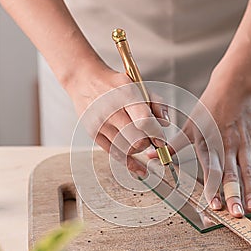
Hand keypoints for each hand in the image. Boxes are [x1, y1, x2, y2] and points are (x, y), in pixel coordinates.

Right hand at [65, 60, 169, 176]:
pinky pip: (114, 154)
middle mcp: (111, 110)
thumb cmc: (115, 84)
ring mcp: (100, 123)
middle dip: (148, 143)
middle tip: (150, 140)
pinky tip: (139, 169)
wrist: (84, 80)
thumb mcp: (137, 84)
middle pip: (137, 139)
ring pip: (127, 149)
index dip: (156, 133)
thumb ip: (156, 103)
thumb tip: (165, 123)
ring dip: (139, 150)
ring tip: (140, 143)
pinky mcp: (93, 133)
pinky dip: (129, 162)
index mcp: (125, 95)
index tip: (161, 139)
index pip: (144, 121)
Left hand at [148, 60, 250, 217]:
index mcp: (209, 144)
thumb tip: (150, 156)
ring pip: (248, 171)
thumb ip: (173, 145)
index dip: (212, 187)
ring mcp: (243, 144)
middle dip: (234, 195)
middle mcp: (226, 146)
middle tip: (237, 214)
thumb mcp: (188, 126)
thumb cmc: (208, 107)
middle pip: (231, 174)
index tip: (214, 205)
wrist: (232, 86)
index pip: (211, 169)